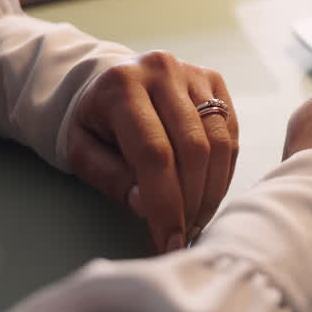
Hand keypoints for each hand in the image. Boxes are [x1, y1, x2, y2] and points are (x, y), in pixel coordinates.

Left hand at [65, 51, 239, 252]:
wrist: (105, 80)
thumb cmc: (92, 122)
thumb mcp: (82, 151)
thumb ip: (112, 178)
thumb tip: (147, 207)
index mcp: (122, 86)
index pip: (154, 153)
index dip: (166, 202)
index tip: (170, 240)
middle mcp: (163, 71)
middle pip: (193, 147)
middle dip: (192, 200)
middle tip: (185, 233)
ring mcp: (193, 73)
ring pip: (219, 141)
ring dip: (213, 188)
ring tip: (197, 217)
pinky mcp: (214, 81)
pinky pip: (230, 132)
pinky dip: (224, 169)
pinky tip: (209, 190)